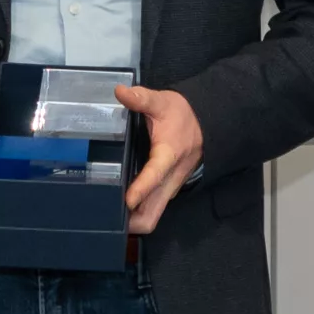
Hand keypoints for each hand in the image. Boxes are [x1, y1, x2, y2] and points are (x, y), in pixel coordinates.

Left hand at [117, 84, 204, 235]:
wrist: (208, 122)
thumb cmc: (183, 114)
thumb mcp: (163, 102)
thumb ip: (142, 98)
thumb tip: (120, 92)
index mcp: (169, 155)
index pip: (155, 176)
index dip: (141, 190)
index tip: (126, 200)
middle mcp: (171, 178)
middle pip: (152, 212)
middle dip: (132, 222)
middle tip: (105, 217)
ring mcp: (170, 187)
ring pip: (153, 215)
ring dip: (133, 221)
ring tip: (106, 216)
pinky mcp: (168, 189)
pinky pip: (153, 209)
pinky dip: (138, 214)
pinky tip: (119, 208)